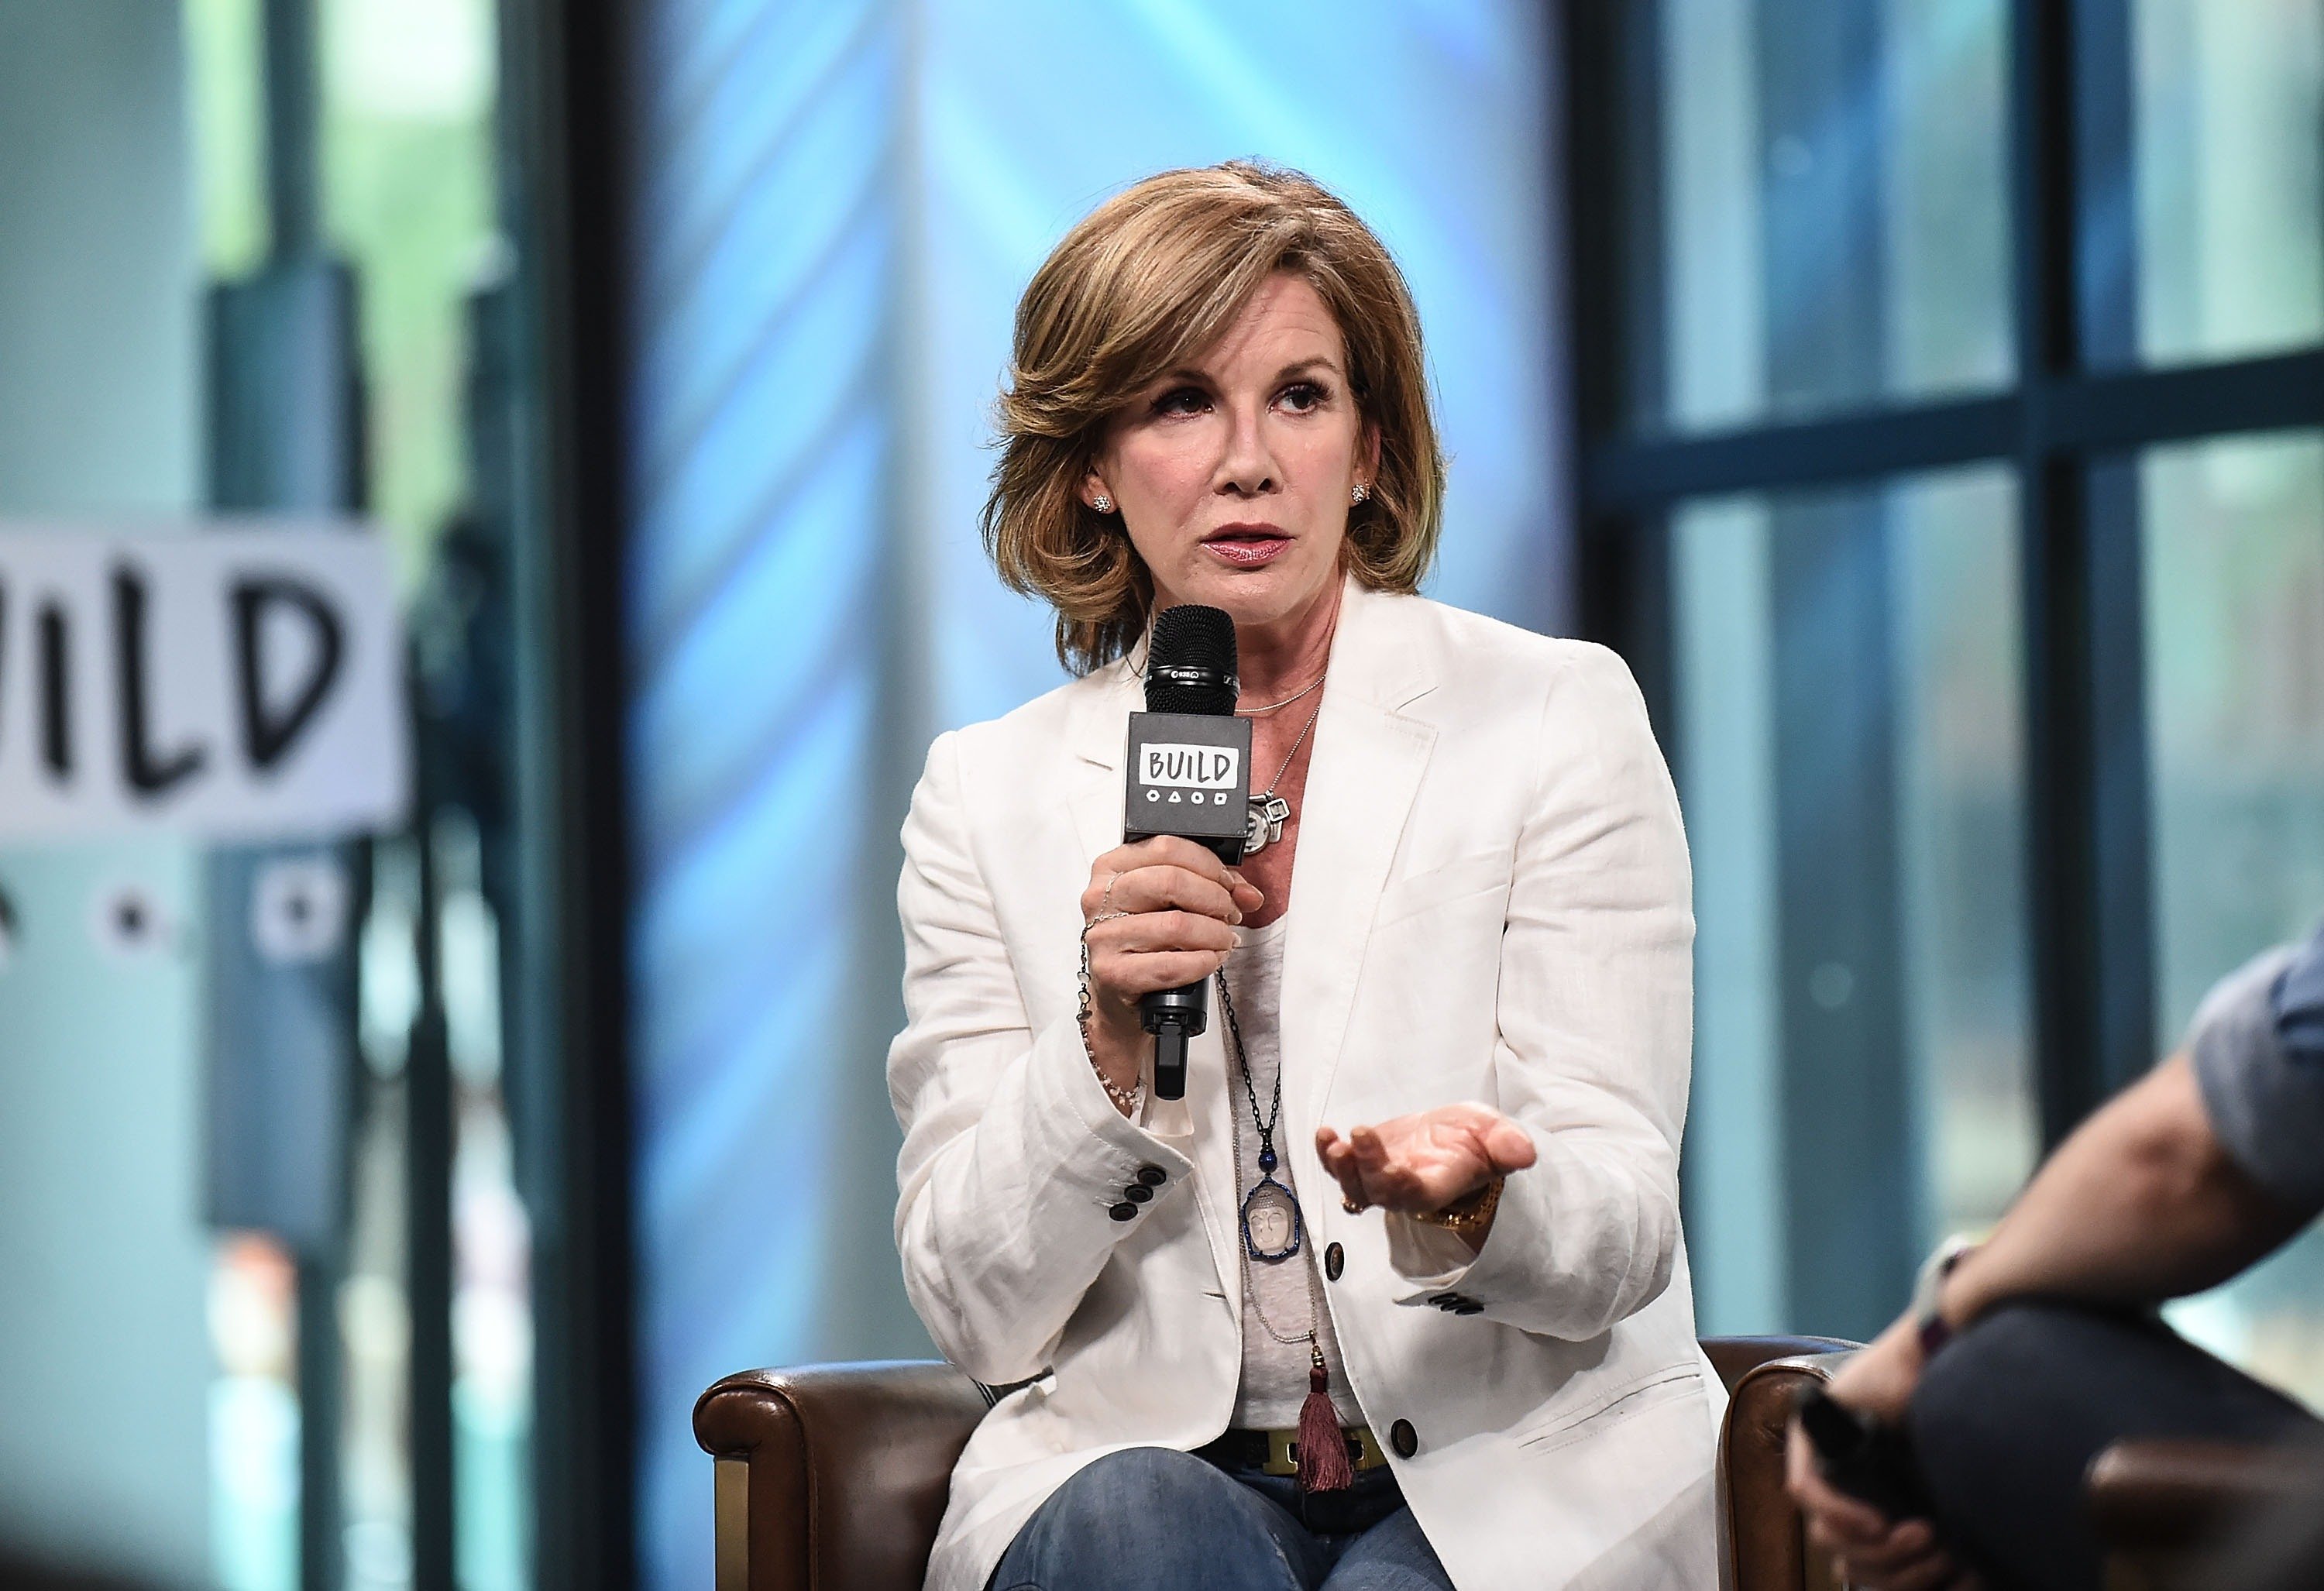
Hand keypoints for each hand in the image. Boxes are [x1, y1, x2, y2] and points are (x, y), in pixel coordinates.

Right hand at [1080, 838, 1263, 1097]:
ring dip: (1214, 935)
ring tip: (1223, 941)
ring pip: (1176, 924)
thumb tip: (1248, 894)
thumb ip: (1211, 886)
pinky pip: (1170, 965)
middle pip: (1172, 881)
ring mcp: (1103, 935)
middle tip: (1230, 914)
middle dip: (1215, 899)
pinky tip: (1209, 960)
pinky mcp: (1111, 972)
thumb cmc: (1144, 941)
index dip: (1210, 866)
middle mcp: (1100, 897)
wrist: (1121, 993)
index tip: (1230, 884)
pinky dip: (1201, 963)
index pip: (1167, 847)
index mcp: (1112, 867)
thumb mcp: (1170, 902)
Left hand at [1314, 1104, 1537, 1248]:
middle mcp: (1405, 1191)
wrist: (1455, 1139)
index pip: (1417, 1196)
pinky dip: (1328, 1154)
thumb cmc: (1477, 1140)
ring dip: (1339, 1167)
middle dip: (1366, 1168)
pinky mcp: (1364, 1161)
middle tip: (1361, 1135)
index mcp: (1438, 1187)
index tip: (1394, 1168)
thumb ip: (1508, 1146)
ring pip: (1354, 1186)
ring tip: (1333, 1141)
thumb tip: (1527, 1153)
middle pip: (1378, 1193)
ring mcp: (1380, 1179)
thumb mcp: (1497, 1135)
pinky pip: (1340, 1167)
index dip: (1402, 1186)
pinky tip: (1324, 1133)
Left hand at [1784, 1315, 1977, 1589]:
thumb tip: (1929, 1583)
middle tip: (1938, 1554)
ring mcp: (1821, 1456)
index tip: (1938, 1575)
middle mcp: (1842, 1481)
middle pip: (1844, 1552)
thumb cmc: (1956, 1424)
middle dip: (1894, 1568)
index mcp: (1870, 1498)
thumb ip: (1926, 1533)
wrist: (1949, 1364)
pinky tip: (1879, 1523)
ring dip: (1876, 1548)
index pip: (1859, 1559)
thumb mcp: (1943, 1493)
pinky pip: (1807, 1490)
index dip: (1893, 1578)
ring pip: (1825, 1531)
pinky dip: (1842, 1515)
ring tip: (1922, 1536)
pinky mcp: (1809, 1432)